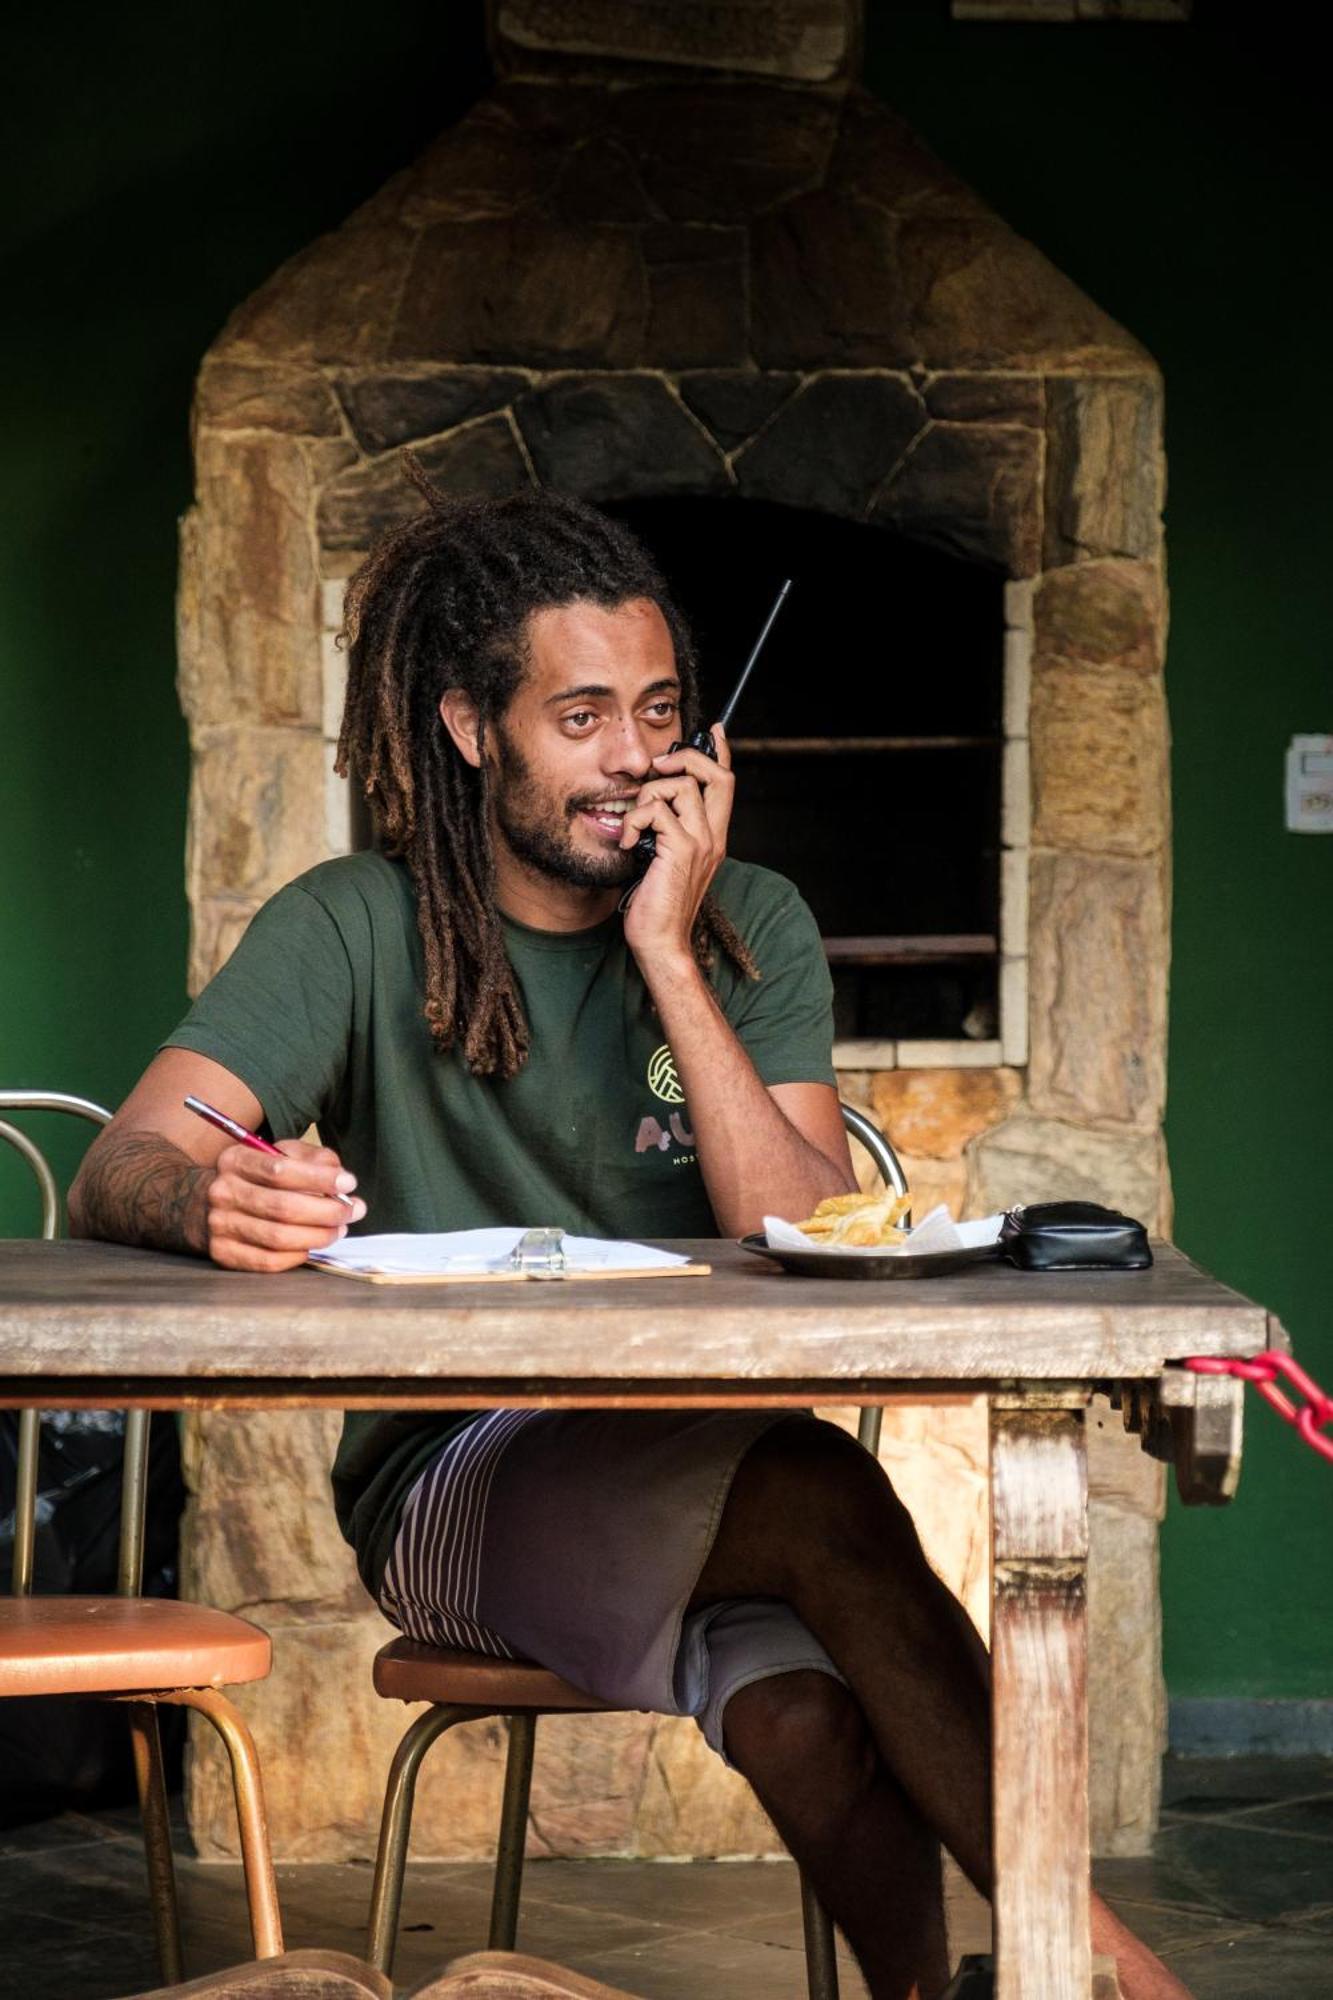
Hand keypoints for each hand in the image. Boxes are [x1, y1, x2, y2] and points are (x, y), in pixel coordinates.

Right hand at [205, 1138, 365, 1272]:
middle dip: (327, 1211)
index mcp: (236, 1160)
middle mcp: (223, 1192)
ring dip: (318, 1236)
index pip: (279, 1169)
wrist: (205, 1204)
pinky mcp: (223, 1253)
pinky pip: (268, 1261)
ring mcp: (220, 1225)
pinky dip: (297, 1255)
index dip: (319, 1178)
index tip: (349, 1182)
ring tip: (339, 1229)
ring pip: (278, 1237)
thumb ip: (312, 1158)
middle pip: (282, 1207)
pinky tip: (311, 1246)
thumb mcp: (280, 1155)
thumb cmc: (257, 1178)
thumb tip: (338, 1176)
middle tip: (354, 1210)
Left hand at [620, 725, 733, 965]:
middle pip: (718, 774)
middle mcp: (713, 837)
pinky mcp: (680, 850)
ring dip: (648, 794)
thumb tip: (650, 808)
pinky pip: (656, 811)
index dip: (720, 752)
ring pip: (682, 786)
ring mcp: (701, 843)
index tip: (715, 731)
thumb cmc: (657, 908)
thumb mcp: (665, 863)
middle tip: (658, 768)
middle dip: (686, 759)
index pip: (726, 784)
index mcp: (712, 838)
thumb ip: (666, 834)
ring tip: (634, 825)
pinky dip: (634, 821)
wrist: (661, 942)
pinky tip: (627, 843)